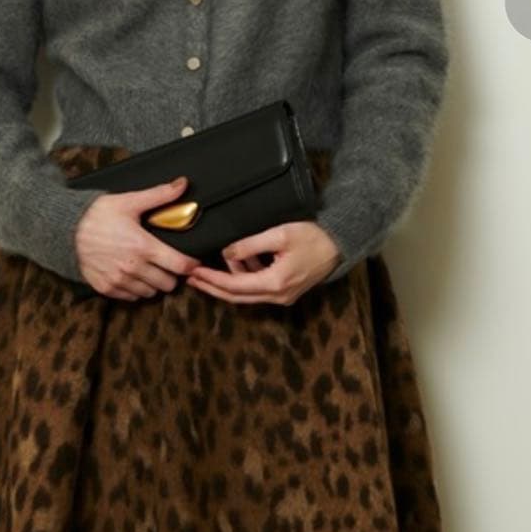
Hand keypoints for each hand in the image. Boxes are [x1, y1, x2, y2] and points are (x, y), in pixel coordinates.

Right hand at [75, 175, 200, 299]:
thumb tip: (182, 184)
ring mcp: (119, 280)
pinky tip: (132, 274)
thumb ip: (159, 195)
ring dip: (153, 282)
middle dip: (171, 273)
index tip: (191, 260)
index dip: (190, 264)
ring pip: (150, 292)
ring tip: (149, 268)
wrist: (65, 229)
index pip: (180, 266)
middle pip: (168, 284)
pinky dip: (136, 289)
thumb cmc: (98, 213)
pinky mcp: (106, 288)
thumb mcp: (130, 201)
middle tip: (166, 262)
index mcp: (144, 246)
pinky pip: (131, 297)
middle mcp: (134, 267)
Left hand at [185, 221, 342, 304]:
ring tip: (211, 265)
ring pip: (246, 293)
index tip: (193, 272)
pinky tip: (238, 261)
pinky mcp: (285, 290)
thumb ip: (250, 244)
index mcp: (274, 283)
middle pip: (236, 296)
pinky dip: (244, 276)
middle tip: (190, 278)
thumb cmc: (312, 236)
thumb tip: (226, 252)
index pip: (234, 286)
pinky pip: (257, 287)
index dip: (211, 279)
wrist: (340, 245)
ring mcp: (282, 296)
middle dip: (212, 286)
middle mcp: (277, 296)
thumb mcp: (280, 234)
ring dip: (228, 280)